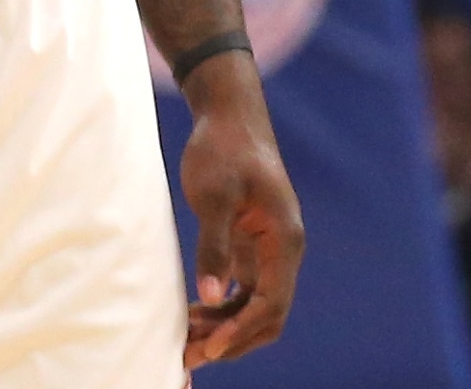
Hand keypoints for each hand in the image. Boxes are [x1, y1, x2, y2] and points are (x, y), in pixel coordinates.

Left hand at [175, 54, 303, 367]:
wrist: (228, 114)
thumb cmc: (223, 148)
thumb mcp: (214, 194)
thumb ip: (214, 245)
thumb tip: (211, 295)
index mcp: (283, 240)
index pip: (270, 304)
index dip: (240, 330)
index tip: (209, 348)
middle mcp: (282, 251)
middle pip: (266, 315)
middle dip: (232, 340)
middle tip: (190, 356)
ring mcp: (267, 250)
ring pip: (253, 306)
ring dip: (224, 328)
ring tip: (186, 342)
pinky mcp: (249, 246)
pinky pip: (241, 291)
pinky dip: (220, 309)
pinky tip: (192, 316)